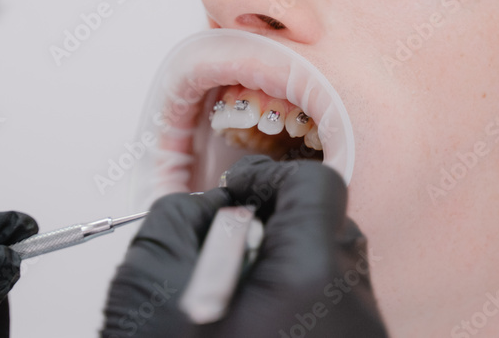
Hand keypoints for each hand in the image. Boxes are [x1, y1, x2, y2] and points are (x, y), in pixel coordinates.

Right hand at [101, 155, 387, 336]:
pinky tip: (253, 335)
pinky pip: (333, 318)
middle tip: (227, 246)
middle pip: (330, 230)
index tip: (233, 193)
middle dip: (276, 224)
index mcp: (309, 282)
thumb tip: (211, 208)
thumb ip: (178, 221)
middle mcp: (351, 314)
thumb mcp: (147, 291)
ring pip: (333, 276)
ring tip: (234, 301)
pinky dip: (297, 310)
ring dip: (288, 268)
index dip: (269, 176)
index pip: (317, 187)